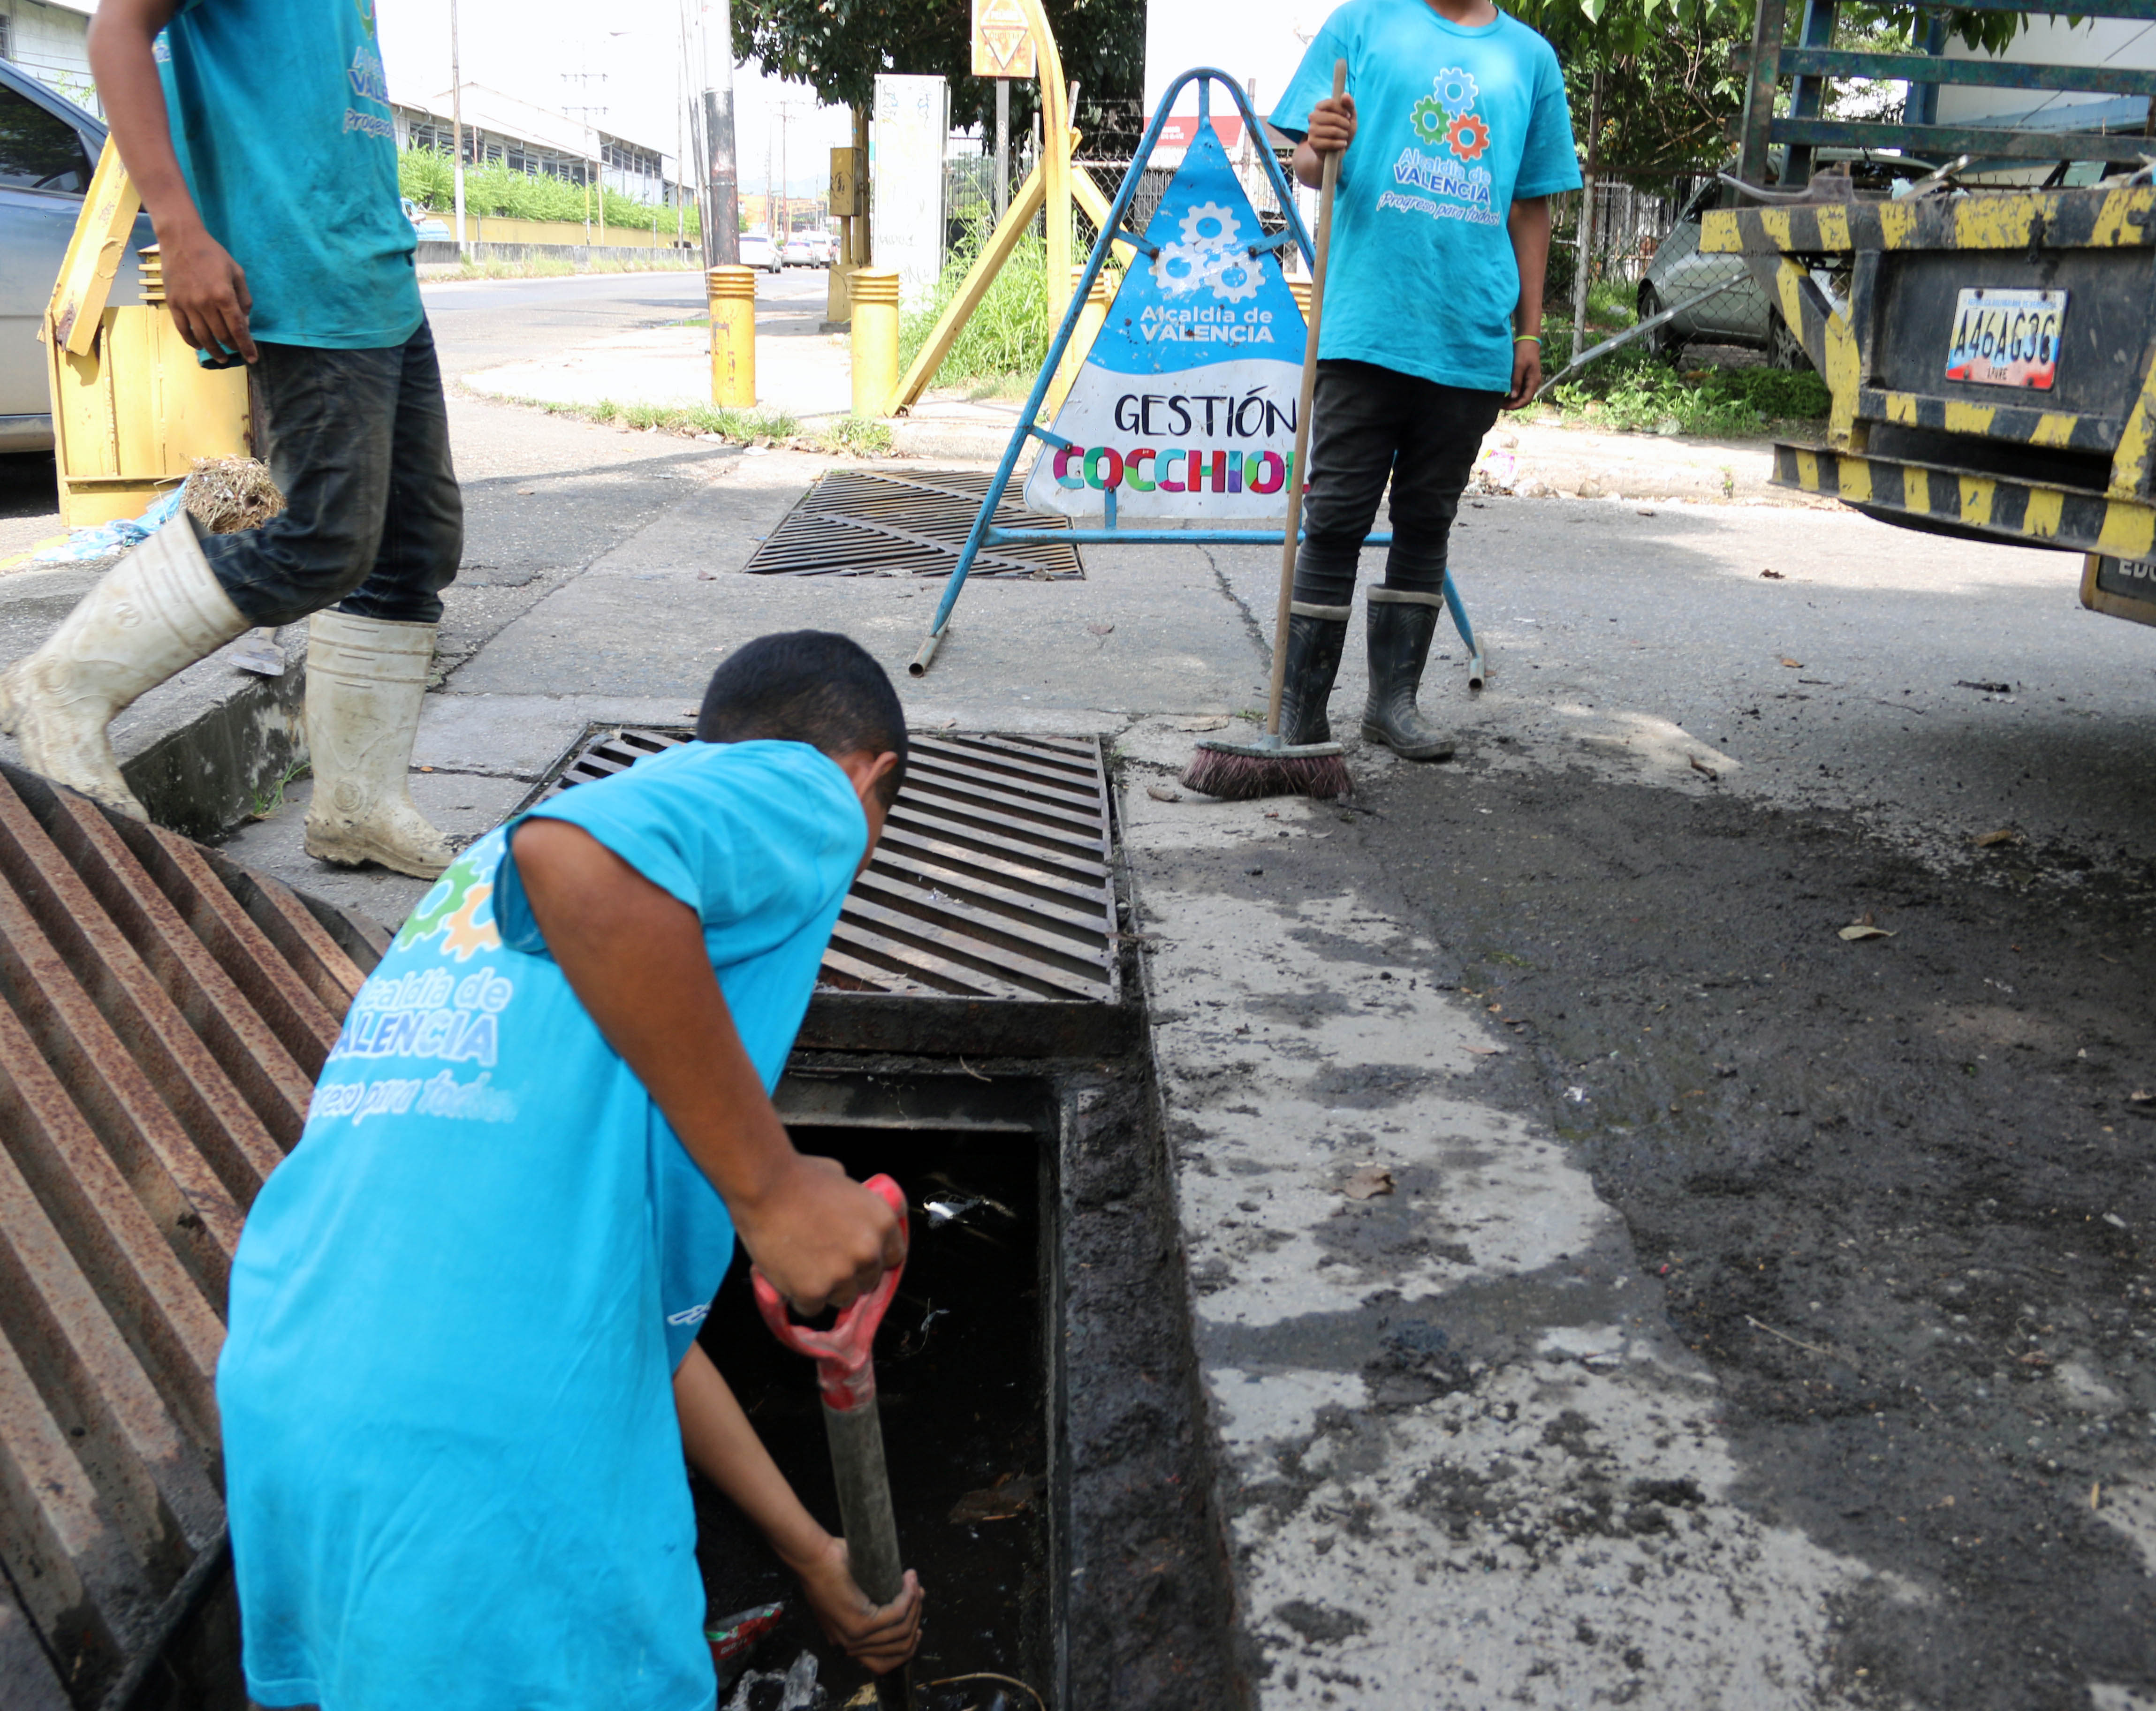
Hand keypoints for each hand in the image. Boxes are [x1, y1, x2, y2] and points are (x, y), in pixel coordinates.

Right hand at [158, 217, 257, 362]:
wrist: (181, 240)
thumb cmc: (213, 254)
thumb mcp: (237, 273)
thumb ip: (244, 299)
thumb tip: (245, 323)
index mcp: (224, 295)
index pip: (238, 329)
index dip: (247, 346)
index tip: (253, 359)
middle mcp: (205, 303)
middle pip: (221, 335)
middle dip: (232, 347)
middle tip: (237, 352)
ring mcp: (187, 304)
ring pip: (203, 336)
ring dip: (213, 351)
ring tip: (221, 358)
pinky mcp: (173, 303)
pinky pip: (183, 329)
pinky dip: (192, 341)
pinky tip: (199, 346)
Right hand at [733, 1154, 904, 1314]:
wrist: (764, 1186)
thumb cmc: (799, 1176)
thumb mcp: (843, 1181)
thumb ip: (855, 1204)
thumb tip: (852, 1212)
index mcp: (883, 1223)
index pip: (893, 1256)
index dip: (874, 1258)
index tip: (858, 1257)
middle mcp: (869, 1252)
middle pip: (868, 1281)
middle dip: (850, 1275)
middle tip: (825, 1261)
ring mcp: (842, 1275)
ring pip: (842, 1298)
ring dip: (827, 1289)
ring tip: (804, 1268)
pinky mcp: (813, 1292)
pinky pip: (812, 1308)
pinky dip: (800, 1298)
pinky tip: (789, 1278)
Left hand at [784, 1533, 922, 1673]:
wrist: (813, 1558)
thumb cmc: (829, 1569)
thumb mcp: (848, 1599)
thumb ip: (867, 1611)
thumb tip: (905, 1609)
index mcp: (848, 1643)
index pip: (883, 1663)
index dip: (906, 1648)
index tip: (917, 1630)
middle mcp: (852, 1646)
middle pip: (899, 1647)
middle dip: (915, 1620)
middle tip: (918, 1594)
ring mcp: (856, 1637)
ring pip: (902, 1630)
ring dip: (915, 1605)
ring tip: (915, 1583)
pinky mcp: (861, 1623)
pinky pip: (897, 1614)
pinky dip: (909, 1597)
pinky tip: (910, 1581)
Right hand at [1306, 93, 1355, 154]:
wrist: (1337, 150)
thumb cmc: (1343, 130)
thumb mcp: (1350, 116)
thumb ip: (1349, 105)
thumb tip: (1344, 95)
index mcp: (1319, 107)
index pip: (1330, 103)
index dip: (1342, 110)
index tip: (1348, 116)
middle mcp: (1312, 117)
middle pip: (1333, 117)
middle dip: (1345, 124)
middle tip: (1347, 128)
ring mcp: (1311, 130)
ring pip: (1333, 130)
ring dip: (1343, 134)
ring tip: (1344, 137)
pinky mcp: (1312, 142)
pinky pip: (1330, 142)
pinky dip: (1340, 144)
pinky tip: (1341, 144)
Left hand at [1505, 340, 1541, 409]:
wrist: (1528, 340)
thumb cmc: (1523, 352)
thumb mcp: (1518, 366)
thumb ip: (1516, 381)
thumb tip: (1513, 396)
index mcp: (1533, 381)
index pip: (1526, 399)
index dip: (1515, 405)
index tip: (1504, 407)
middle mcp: (1533, 382)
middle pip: (1524, 399)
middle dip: (1513, 404)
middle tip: (1500, 405)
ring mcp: (1530, 380)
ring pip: (1522, 394)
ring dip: (1512, 399)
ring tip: (1501, 401)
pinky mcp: (1526, 377)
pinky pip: (1520, 388)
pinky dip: (1513, 393)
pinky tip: (1504, 393)